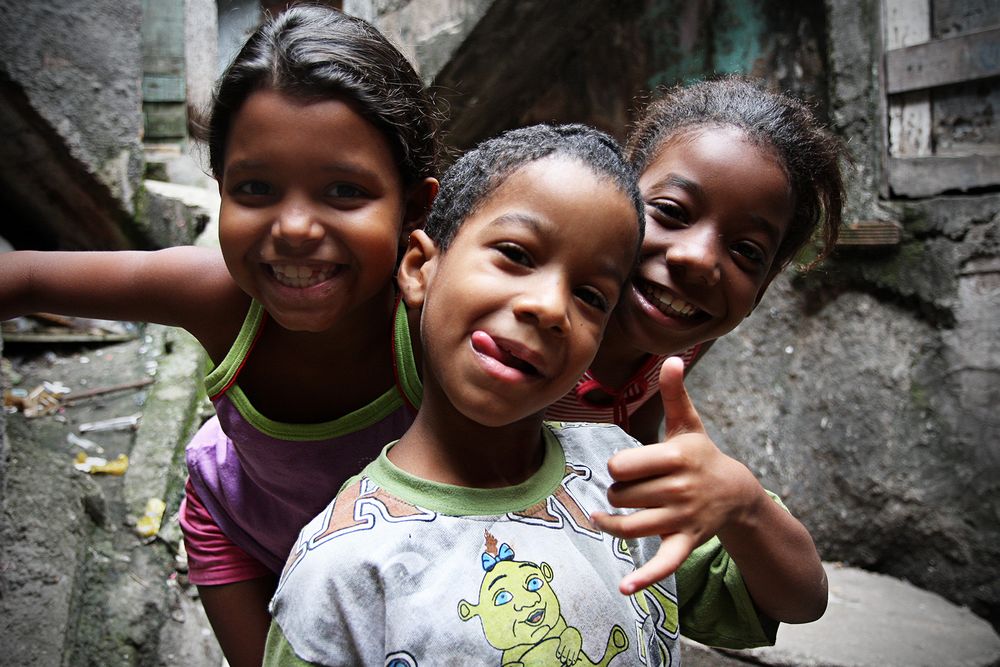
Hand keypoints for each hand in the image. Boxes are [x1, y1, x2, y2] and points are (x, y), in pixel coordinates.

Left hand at [590, 356, 757, 594]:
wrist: (736, 493)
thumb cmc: (701, 455)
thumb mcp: (690, 424)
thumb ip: (675, 393)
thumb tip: (672, 357)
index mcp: (677, 457)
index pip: (621, 466)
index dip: (617, 468)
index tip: (626, 468)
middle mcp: (681, 489)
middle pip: (621, 495)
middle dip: (618, 493)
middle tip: (630, 490)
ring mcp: (684, 518)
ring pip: (630, 526)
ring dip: (612, 524)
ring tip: (607, 518)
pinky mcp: (686, 543)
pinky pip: (664, 564)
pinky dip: (644, 579)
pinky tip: (624, 588)